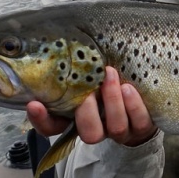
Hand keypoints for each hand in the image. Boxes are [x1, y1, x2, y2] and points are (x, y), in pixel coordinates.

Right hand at [27, 67, 157, 146]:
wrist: (142, 92)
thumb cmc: (104, 75)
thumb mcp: (83, 70)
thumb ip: (66, 66)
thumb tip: (38, 44)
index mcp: (77, 117)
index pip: (51, 127)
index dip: (41, 119)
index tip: (35, 104)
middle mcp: (99, 126)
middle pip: (89, 134)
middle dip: (87, 112)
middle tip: (89, 90)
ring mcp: (122, 128)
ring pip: (115, 127)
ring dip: (112, 100)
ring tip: (111, 74)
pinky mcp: (143, 125)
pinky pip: (140, 122)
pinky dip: (134, 105)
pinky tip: (129, 87)